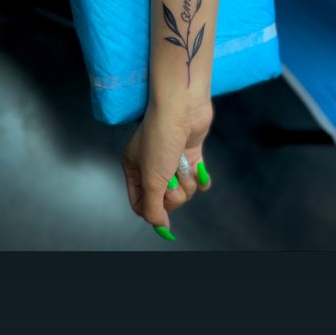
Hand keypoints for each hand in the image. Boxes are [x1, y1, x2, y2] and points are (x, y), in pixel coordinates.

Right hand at [121, 98, 213, 231]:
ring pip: (184, 188)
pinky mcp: (191, 153)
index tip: (164, 213)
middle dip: (173, 190)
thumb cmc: (161, 138)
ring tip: (182, 161)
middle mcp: (152, 165)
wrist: (182, 107)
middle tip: (171, 175)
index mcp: (134, 169)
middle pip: (166, 198)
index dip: (153, 210)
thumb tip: (160, 227)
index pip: (140, 203)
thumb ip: (153, 207)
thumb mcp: (151, 179)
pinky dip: (201, 177)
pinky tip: (201, 172)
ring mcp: (172, 159)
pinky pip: (198, 177)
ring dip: (186, 178)